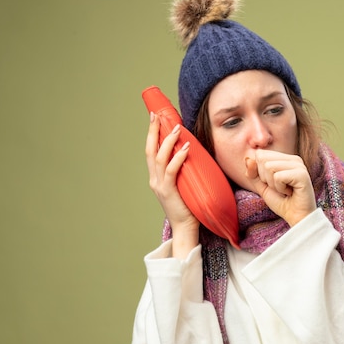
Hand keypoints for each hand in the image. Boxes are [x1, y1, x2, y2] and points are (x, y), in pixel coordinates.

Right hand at [145, 112, 198, 256]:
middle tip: (157, 115)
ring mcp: (159, 186)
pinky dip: (178, 158)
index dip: (152, 134)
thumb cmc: (188, 206)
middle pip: (150, 150)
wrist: (185, 229)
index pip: (151, 151)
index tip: (155, 118)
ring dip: (168, 141)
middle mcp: (154, 180)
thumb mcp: (183, 184)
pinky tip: (185, 148)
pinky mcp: (168, 192)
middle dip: (152, 131)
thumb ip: (183, 171)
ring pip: (159, 157)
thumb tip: (193, 153)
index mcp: (156, 178)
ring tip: (176, 128)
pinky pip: (171, 171)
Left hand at [245, 149, 316, 226]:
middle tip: (279, 188)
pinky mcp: (301, 174)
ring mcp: (299, 165)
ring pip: (269, 167)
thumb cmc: (281, 201)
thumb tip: (247, 158)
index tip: (273, 184)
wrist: (296, 218)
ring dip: (272, 184)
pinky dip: (279, 188)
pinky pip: (278, 177)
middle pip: (263, 159)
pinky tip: (289, 193)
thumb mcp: (262, 186)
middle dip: (265, 178)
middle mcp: (294, 159)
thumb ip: (253, 173)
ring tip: (284, 190)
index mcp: (285, 159)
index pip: (260, 154)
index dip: (259, 173)